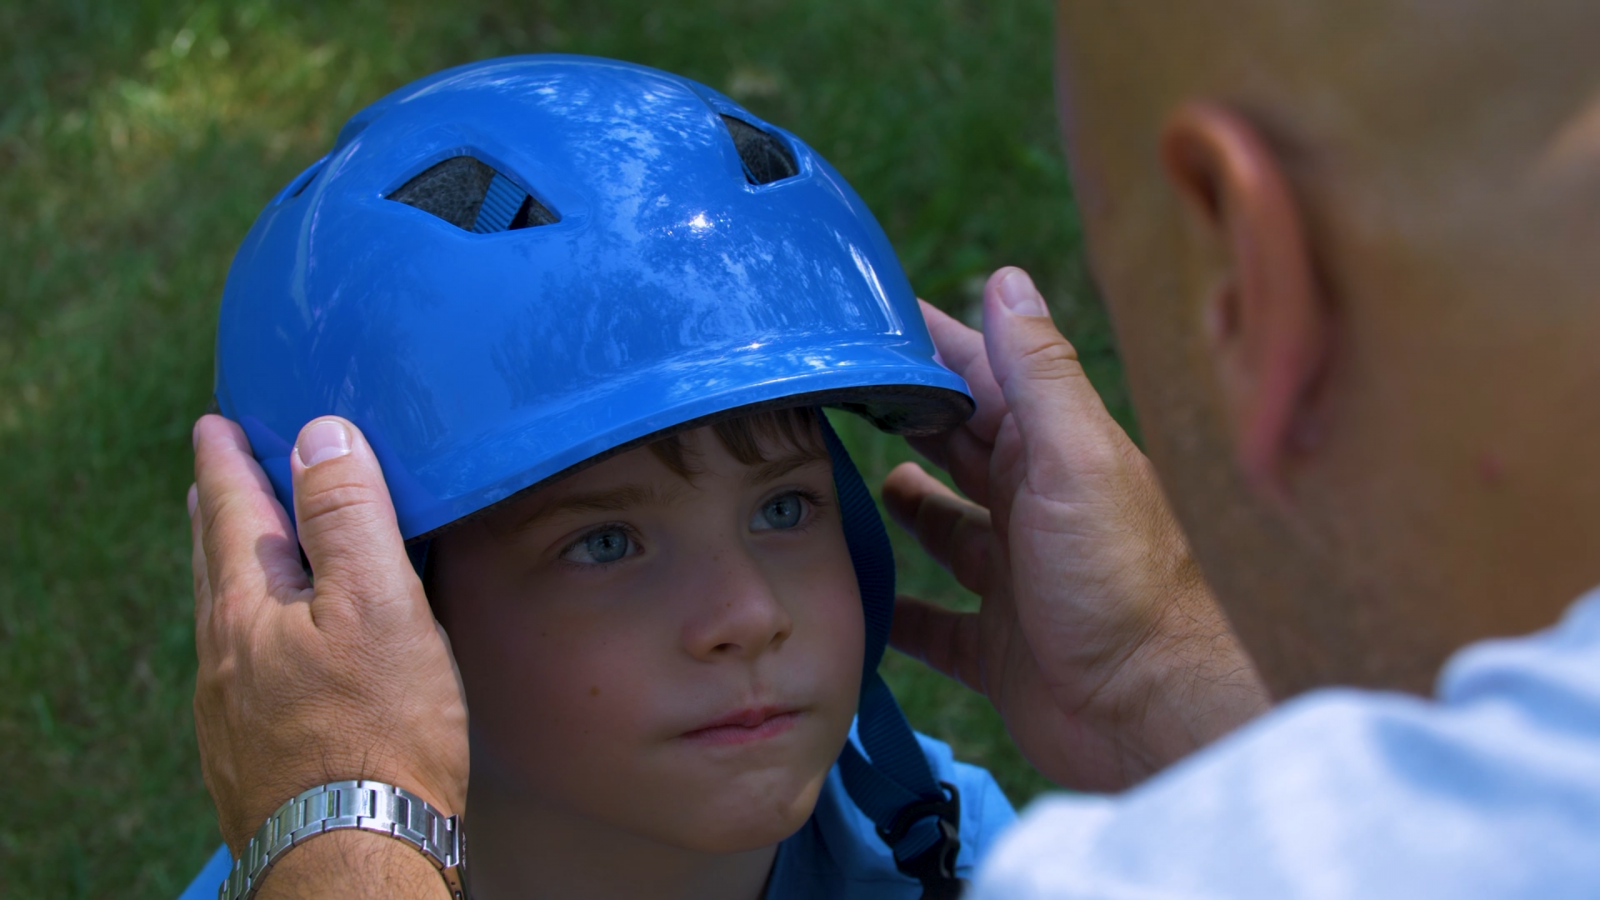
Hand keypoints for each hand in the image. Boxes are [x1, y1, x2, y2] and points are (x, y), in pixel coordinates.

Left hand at [189, 414, 468, 854]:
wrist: (353, 857)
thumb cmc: (379, 732)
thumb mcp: (379, 605)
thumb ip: (348, 516)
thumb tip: (319, 435)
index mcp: (248, 608)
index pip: (231, 510)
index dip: (227, 462)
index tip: (215, 425)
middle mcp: (224, 658)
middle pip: (213, 564)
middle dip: (216, 512)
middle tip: (213, 476)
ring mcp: (230, 713)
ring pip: (223, 621)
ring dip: (229, 572)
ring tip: (239, 552)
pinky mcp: (251, 757)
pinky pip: (242, 671)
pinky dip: (252, 634)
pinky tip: (274, 655)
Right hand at [887, 268, 1269, 790]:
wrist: (1155, 718)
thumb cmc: (1123, 582)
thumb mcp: (1077, 460)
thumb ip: (1039, 373)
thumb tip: (1007, 278)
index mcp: (1052, 452)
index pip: (981, 377)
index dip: (929, 345)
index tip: (868, 315)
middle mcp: (1032, 507)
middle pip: (955, 446)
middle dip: (902, 414)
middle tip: (833, 386)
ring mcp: (1012, 578)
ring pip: (941, 528)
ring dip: (902, 503)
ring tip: (842, 477)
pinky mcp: (995, 648)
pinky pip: (930, 623)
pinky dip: (895, 609)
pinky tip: (854, 594)